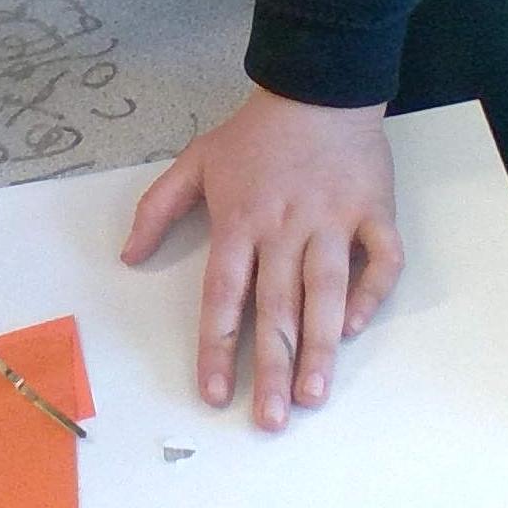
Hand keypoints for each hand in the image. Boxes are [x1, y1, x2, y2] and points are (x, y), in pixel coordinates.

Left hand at [121, 86, 402, 429]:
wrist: (319, 87)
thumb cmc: (256, 132)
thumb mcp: (195, 160)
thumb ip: (158, 208)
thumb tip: (128, 254)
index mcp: (239, 220)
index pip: (224, 296)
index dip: (217, 347)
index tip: (214, 394)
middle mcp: (284, 228)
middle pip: (275, 307)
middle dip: (270, 367)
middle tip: (269, 420)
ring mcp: (332, 220)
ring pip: (325, 292)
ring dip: (319, 347)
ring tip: (312, 397)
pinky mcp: (373, 211)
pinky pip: (379, 260)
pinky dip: (370, 294)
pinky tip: (354, 328)